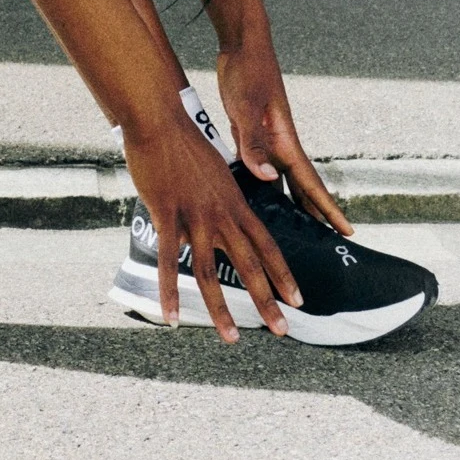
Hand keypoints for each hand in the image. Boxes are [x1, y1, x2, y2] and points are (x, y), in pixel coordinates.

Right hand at [123, 109, 303, 343]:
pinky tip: (171, 318)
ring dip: (221, 309)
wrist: (161, 122)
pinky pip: (168, 261)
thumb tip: (207, 230)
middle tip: (284, 331)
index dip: (283, 273)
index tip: (298, 299)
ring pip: (209, 271)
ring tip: (232, 338)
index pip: (267, 244)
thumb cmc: (184, 144)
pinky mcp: (168, 215)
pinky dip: (170, 292)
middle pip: (249, 264)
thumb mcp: (212, 174)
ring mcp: (195, 216)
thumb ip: (215, 203)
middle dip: (267, 300)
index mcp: (235, 203)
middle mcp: (221, 213)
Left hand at [216, 33, 353, 237]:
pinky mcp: (250, 130)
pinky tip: (257, 194)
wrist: (241, 43)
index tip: (348, 231)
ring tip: (296, 228)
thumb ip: (254, 141)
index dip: (327, 208)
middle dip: (315, 212)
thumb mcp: (246, 106)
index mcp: (285, 138)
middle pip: (300, 185)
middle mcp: (279, 141)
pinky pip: (260, 164)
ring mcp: (266, 136)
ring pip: (280, 177)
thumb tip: (270, 179)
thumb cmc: (247, 70)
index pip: (310, 182)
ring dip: (290, 201)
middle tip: (327, 242)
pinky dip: (263, 183)